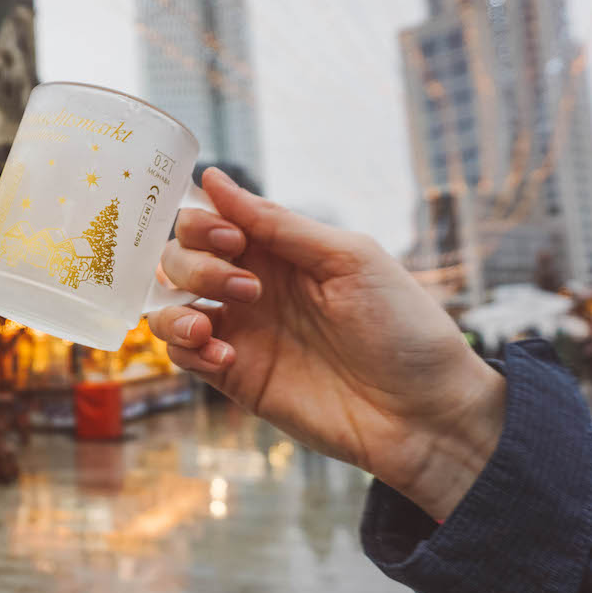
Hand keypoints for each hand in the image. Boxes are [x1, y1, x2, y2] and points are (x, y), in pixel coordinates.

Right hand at [148, 168, 504, 520]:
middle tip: (246, 289)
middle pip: (178, 258)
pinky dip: (185, 351)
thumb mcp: (349, 260)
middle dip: (194, 265)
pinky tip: (224, 358)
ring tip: (208, 328)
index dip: (203, 223)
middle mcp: (250, 286)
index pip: (208, 220)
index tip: (233, 240)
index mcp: (278, 251)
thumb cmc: (403, 328)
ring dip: (173, 310)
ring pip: (167, 306)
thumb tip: (212, 179)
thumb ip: (279, 224)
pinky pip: (180, 356)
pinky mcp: (234, 378)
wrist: (424, 413)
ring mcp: (241, 332)